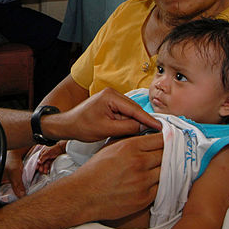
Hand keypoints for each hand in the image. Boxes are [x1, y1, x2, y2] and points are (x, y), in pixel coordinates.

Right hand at [36, 141, 65, 173]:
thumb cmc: (54, 150)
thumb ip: (42, 158)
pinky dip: (48, 168)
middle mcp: (44, 156)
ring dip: (45, 168)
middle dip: (41, 167)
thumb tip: (38, 162)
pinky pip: (49, 165)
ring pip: (45, 164)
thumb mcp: (47, 153)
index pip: (39, 159)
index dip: (38, 164)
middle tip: (41, 171)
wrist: (61, 150)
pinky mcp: (51, 161)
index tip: (37, 168)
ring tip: (45, 172)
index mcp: (42, 153)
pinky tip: (48, 171)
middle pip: (42, 162)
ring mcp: (48, 158)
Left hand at [47, 87, 161, 141]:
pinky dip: (128, 122)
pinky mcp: (109, 104)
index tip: (161, 127)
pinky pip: (124, 113)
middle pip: (134, 109)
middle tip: (157, 132)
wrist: (67, 125)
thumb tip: (144, 128)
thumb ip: (127, 128)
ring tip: (147, 134)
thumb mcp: (106, 129)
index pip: (134, 109)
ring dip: (136, 123)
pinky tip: (133, 131)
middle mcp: (112, 94)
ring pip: (130, 112)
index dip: (148, 119)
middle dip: (144, 121)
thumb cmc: (82, 126)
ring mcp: (111, 98)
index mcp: (110, 96)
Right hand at [57, 134, 162, 222]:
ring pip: (167, 171)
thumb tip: (149, 134)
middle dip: (170, 153)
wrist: (84, 194)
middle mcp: (139, 163)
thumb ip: (130, 140)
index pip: (161, 139)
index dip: (168, 139)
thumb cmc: (96, 169)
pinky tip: (155, 181)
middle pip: (167, 154)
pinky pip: (162, 188)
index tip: (171, 140)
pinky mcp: (144, 198)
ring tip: (164, 168)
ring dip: (166, 169)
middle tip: (171, 153)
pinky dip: (160, 184)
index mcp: (130, 147)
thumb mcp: (111, 147)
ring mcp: (143, 181)